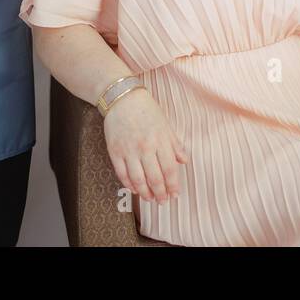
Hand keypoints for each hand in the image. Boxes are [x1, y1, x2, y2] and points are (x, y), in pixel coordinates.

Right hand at [103, 88, 188, 203]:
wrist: (122, 97)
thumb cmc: (147, 110)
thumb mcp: (165, 124)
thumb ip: (175, 144)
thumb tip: (184, 161)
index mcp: (160, 140)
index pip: (169, 169)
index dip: (173, 185)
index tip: (175, 194)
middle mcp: (145, 147)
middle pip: (155, 177)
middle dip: (160, 193)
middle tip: (163, 201)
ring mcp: (129, 150)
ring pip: (138, 179)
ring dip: (145, 192)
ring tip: (150, 199)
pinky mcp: (115, 151)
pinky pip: (122, 173)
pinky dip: (129, 184)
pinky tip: (135, 189)